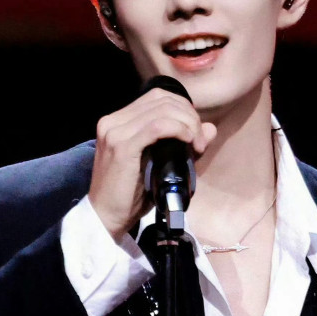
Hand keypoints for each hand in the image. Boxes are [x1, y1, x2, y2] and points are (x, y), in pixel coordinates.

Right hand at [89, 87, 216, 240]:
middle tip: (200, 140)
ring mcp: (115, 131)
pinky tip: (189, 142)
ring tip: (197, 145)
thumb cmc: (130, 196)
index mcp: (118, 121)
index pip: (157, 98)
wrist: (105, 217)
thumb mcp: (159, 165)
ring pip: (162, 109)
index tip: (195, 132)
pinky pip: (158, 126)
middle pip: (161, 99)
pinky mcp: (122, 146)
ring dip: (188, 123)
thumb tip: (210, 128)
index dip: (183, 108)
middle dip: (189, 115)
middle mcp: (113, 121)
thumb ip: (183, 144)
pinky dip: (179, 129)